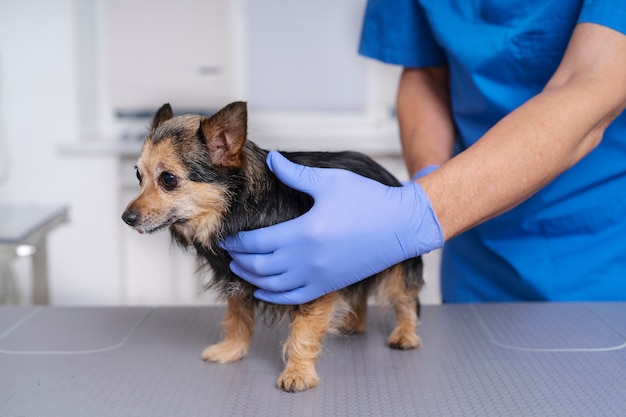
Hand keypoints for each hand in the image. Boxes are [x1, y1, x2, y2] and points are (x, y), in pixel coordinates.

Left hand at [221, 151, 443, 304]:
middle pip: (259, 266)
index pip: (257, 242)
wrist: (401, 227)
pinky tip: (262, 290)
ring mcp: (318, 276)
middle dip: (239, 259)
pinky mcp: (329, 285)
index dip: (238, 241)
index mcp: (304, 233)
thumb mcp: (330, 181)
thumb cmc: (368, 201)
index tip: (228, 236)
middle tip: (228, 251)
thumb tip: (273, 159)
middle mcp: (307, 260)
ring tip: (240, 268)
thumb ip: (296, 173)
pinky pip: (293, 297)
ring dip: (251, 278)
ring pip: (272, 285)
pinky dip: (273, 296)